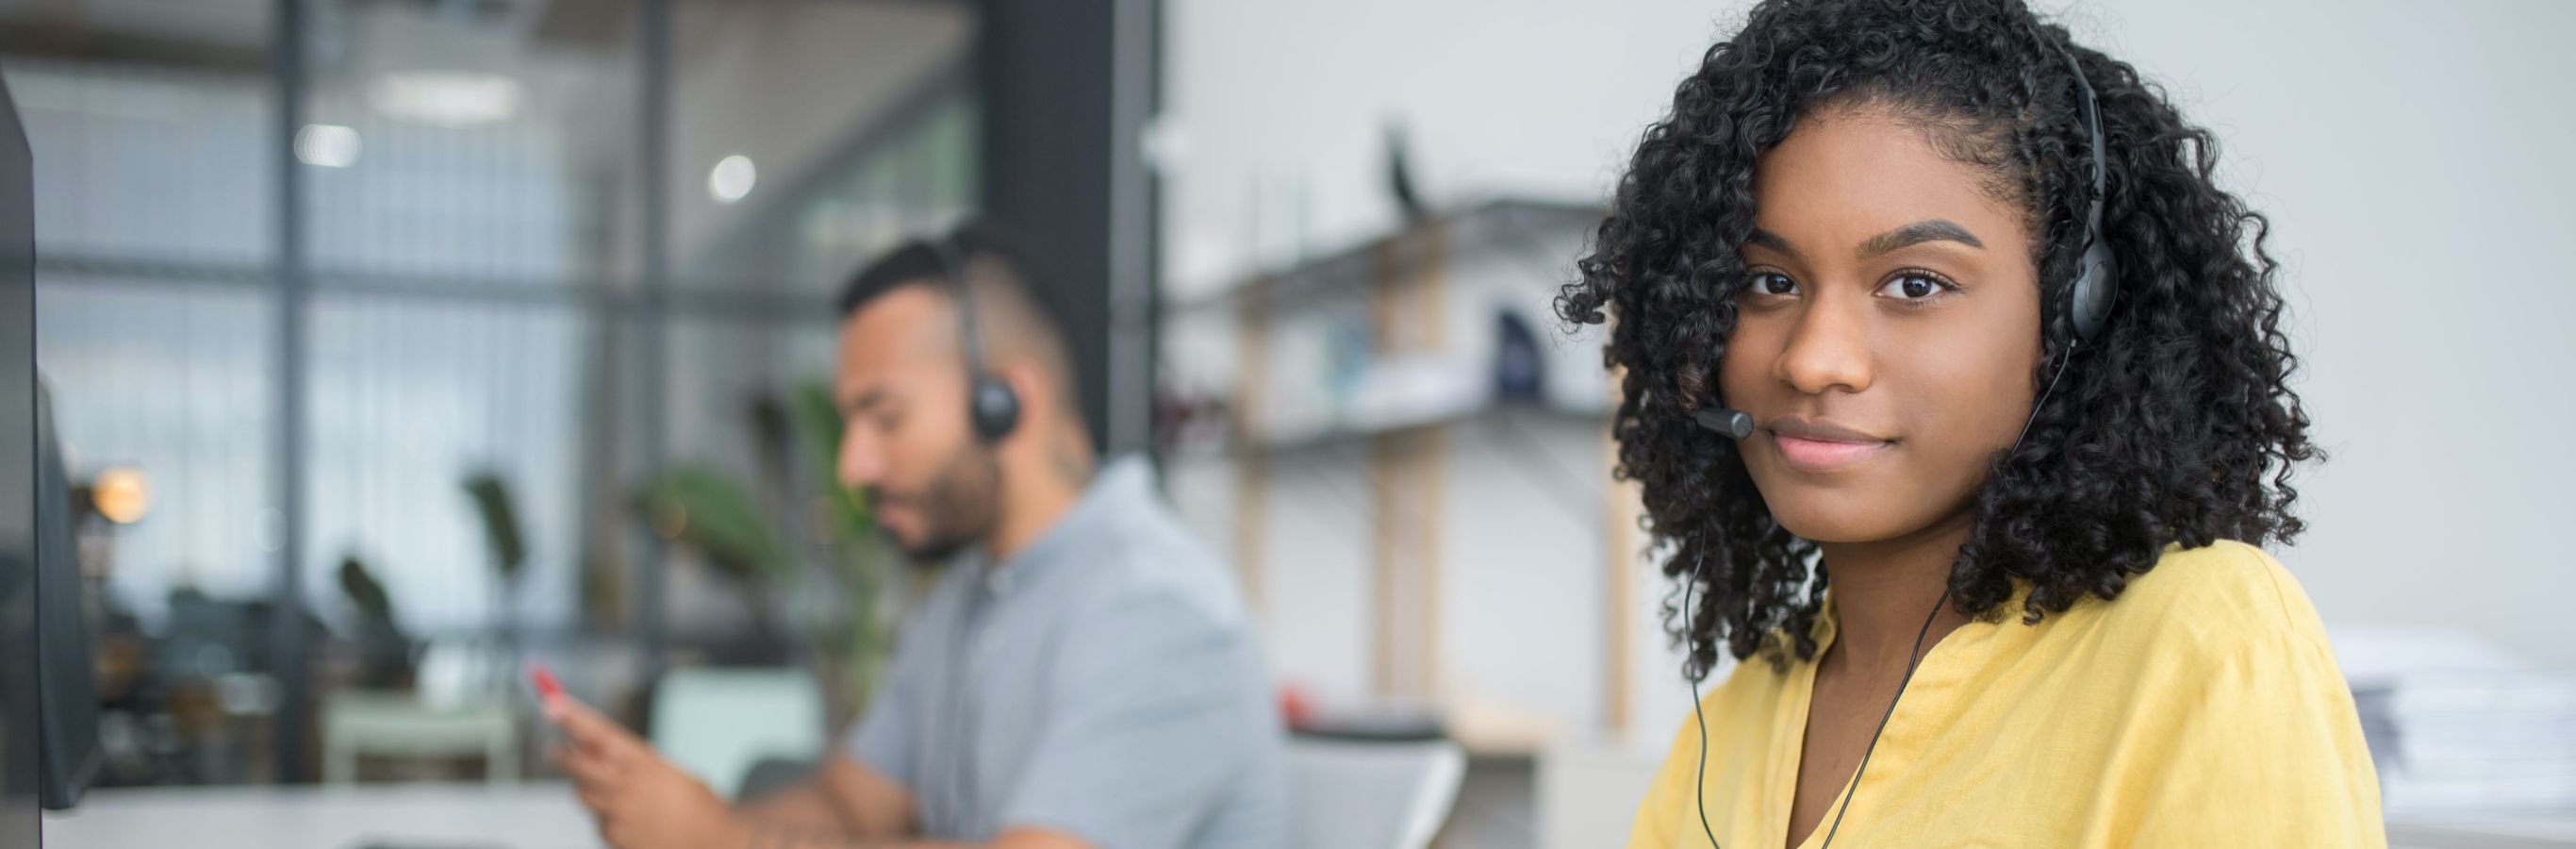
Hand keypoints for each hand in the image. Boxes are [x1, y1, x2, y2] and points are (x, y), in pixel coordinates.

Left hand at [546, 693, 754, 848]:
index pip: (601, 735)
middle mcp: (626, 788)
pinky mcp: (612, 837)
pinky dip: (606, 813)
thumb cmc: (692, 800)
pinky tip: (633, 816)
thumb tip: (590, 746)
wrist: (711, 841)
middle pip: (576, 767)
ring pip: (582, 793)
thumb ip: (628, 759)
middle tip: (557, 749)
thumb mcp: (666, 769)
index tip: (551, 704)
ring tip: (619, 789)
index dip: (574, 719)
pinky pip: (596, 818)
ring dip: (589, 785)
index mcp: (645, 764)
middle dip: (563, 755)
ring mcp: (617, 815)